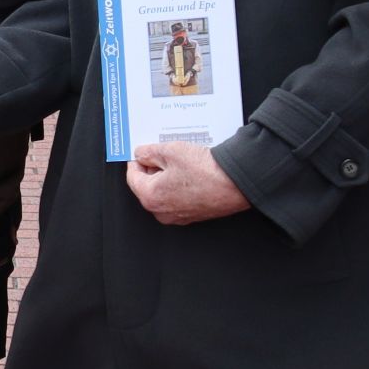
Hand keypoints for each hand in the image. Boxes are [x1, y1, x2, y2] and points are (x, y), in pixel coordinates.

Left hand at [127, 141, 250, 224]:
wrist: (236, 184)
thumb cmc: (205, 171)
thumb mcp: (170, 151)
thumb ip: (148, 152)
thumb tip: (140, 154)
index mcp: (150, 197)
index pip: (132, 176)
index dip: (137, 160)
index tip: (141, 151)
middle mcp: (161, 212)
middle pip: (147, 185)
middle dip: (153, 168)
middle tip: (163, 153)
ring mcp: (178, 216)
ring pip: (163, 191)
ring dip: (167, 176)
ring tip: (180, 160)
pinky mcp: (192, 215)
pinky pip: (178, 197)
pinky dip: (180, 185)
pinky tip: (190, 171)